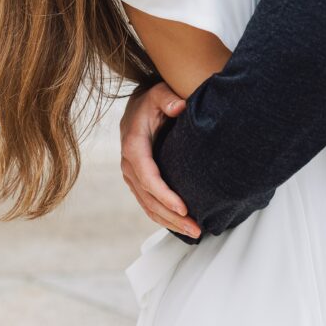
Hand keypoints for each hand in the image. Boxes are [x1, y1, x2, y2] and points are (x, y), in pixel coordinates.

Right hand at [120, 82, 201, 238]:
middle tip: (196, 228)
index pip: (148, 176)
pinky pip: (148, 204)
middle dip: (172, 217)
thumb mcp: (160, 93)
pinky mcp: (138, 181)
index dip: (164, 195)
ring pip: (148, 206)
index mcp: (133, 145)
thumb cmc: (153, 100)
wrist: (140, 106)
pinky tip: (181, 225)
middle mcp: (129, 164)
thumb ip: (168, 98)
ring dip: (170, 222)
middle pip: (149, 198)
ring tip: (194, 232)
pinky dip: (164, 218)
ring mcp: (132, 175)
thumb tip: (179, 106)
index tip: (183, 208)